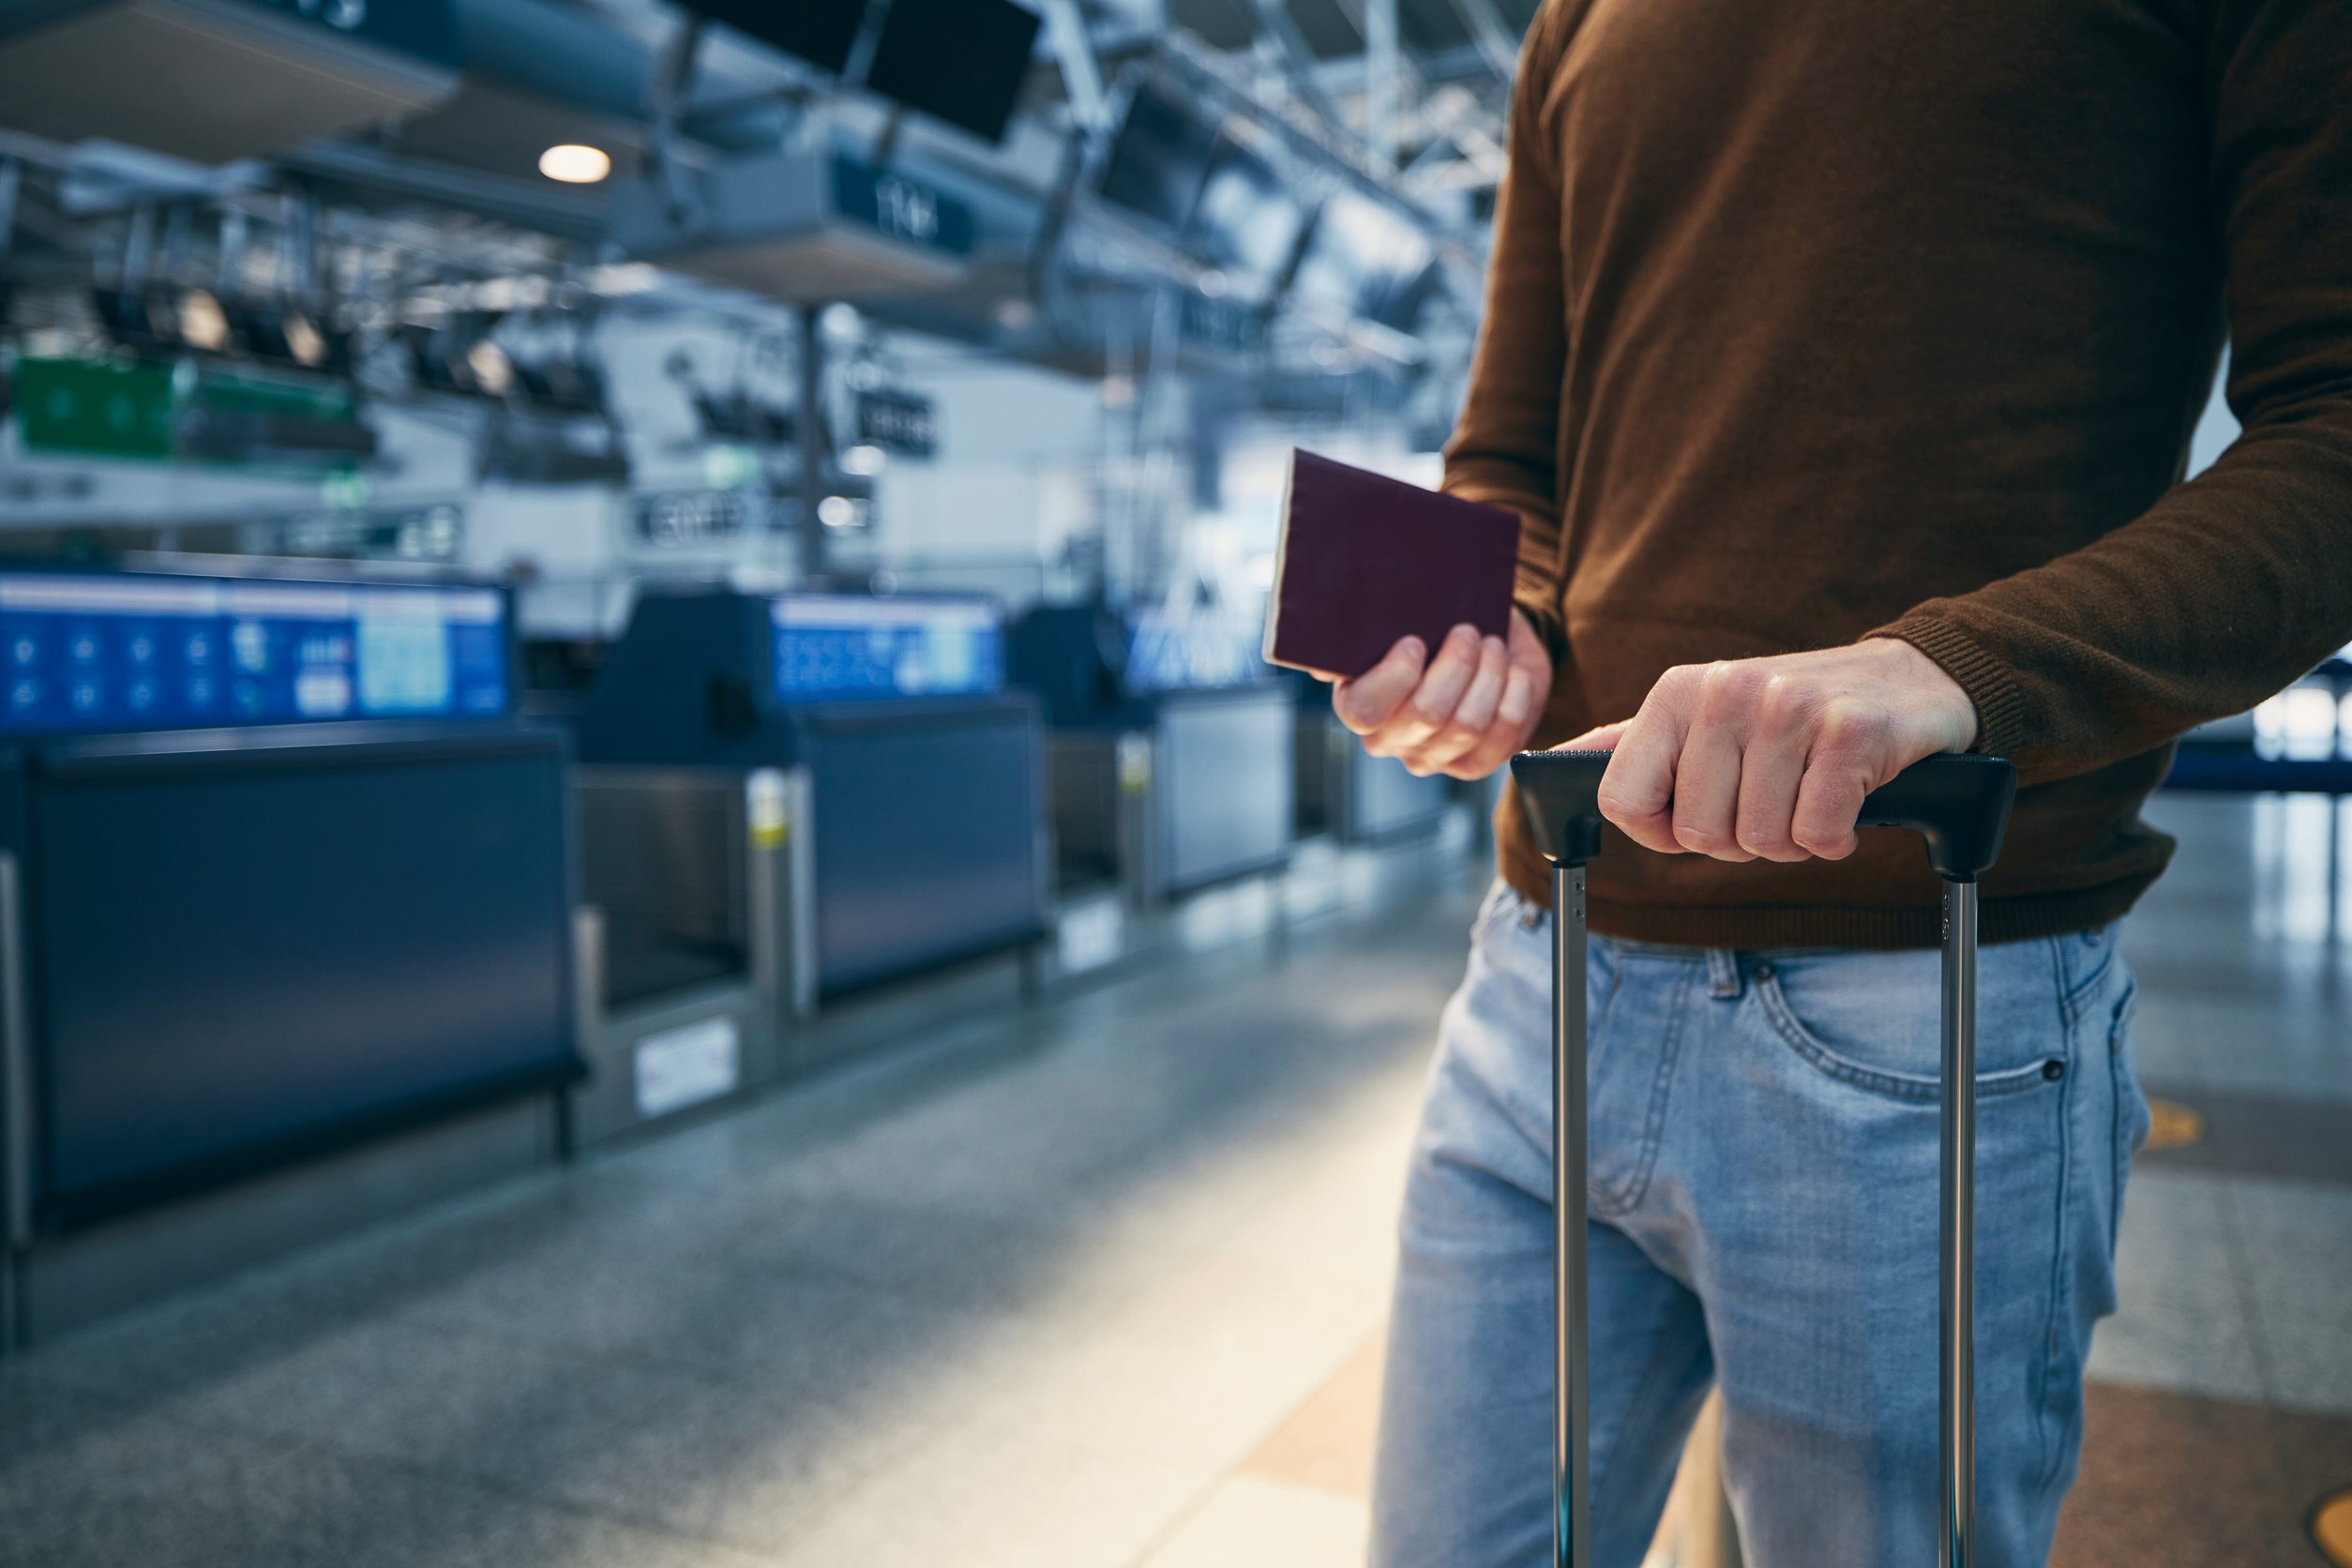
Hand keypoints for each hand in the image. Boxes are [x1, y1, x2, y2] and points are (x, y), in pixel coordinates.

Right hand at [1327, 609, 1553, 779]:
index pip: (1364, 711)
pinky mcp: (1476, 764)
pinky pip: (1504, 734)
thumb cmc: (1432, 628)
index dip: (1394, 677)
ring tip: (1491, 646)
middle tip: (1467, 632)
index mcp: (1358, 704)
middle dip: (1455, 665)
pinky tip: (1513, 671)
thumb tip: (1321, 661)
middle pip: (1426, 714)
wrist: (1482, 641)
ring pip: (1468, 724)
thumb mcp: (1397, 618)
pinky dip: (1514, 694)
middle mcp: (1390, 739)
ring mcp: (1433, 757)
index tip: (1415, 641)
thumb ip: (1358, 630)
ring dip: (1488, 675)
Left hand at [1566, 640, 1976, 862]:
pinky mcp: (1850, 733)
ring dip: (1792, 840)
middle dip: (1741, 839)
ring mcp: (1788, 708)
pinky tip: (1848, 800)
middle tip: (1775, 798)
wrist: (1908, 681)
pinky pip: (1816, 834)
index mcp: (1676, 692)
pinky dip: (1836, 838)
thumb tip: (1554, 762)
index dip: (1662, 832)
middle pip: (1698, 835)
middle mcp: (1725, 691)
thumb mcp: (1703, 717)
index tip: (1699, 815)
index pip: (1624, 802)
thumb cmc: (1793, 716)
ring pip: (1760, 840)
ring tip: (1811, 794)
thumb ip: (1634, 745)